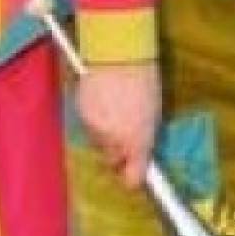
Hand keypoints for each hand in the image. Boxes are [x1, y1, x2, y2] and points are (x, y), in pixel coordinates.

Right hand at [76, 62, 161, 188]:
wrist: (118, 57)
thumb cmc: (144, 84)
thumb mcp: (153, 117)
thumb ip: (145, 140)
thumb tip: (141, 155)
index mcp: (137, 142)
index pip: (131, 177)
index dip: (132, 178)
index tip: (134, 177)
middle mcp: (114, 140)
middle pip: (111, 160)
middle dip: (118, 154)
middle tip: (126, 140)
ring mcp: (95, 127)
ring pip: (98, 143)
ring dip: (105, 136)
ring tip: (115, 115)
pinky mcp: (81, 113)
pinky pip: (89, 126)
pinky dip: (95, 121)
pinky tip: (103, 105)